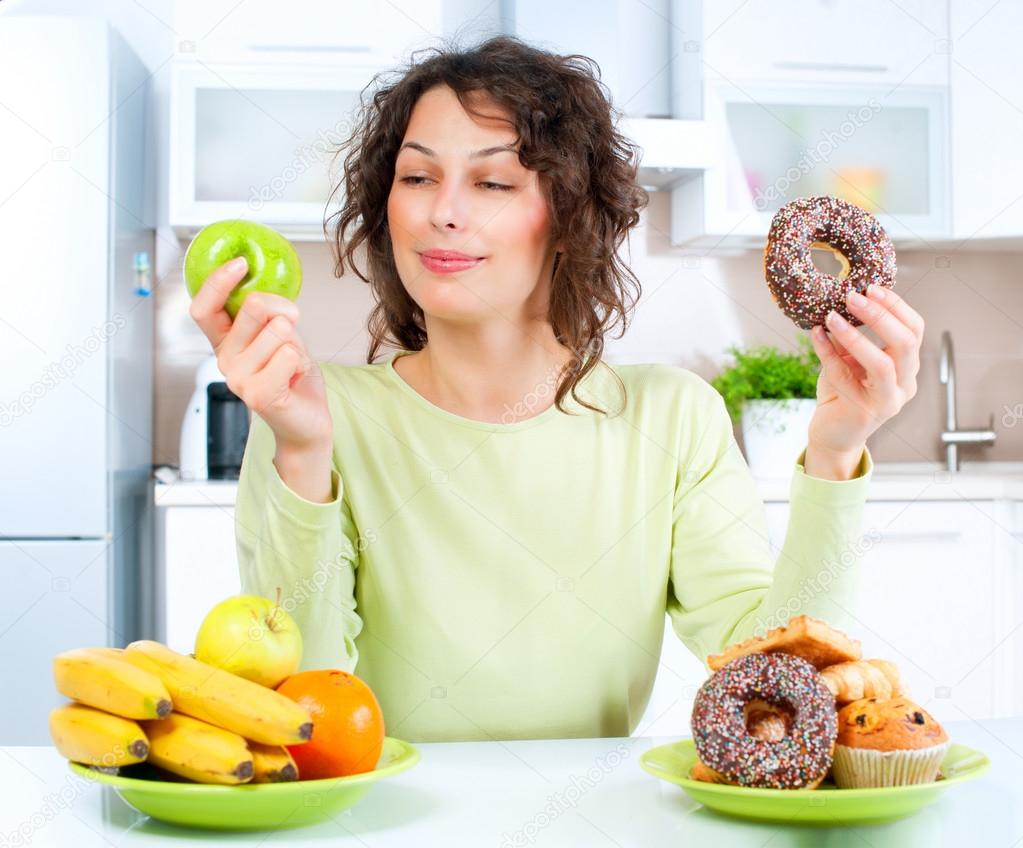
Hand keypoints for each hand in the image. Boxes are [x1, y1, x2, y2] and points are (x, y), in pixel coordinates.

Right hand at [188, 256, 333, 453]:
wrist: (307, 421)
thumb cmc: (292, 375)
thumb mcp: (280, 335)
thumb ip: (269, 316)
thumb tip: (266, 294)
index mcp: (224, 342)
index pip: (203, 308)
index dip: (217, 282)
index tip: (240, 263)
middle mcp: (225, 360)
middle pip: (252, 308)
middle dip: (283, 309)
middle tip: (292, 326)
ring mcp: (238, 379)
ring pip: (277, 330)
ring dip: (296, 342)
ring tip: (292, 363)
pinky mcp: (258, 394)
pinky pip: (289, 354)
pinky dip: (302, 361)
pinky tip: (295, 378)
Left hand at [807, 283, 923, 462]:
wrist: (832, 435)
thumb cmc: (842, 395)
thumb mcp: (848, 360)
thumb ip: (849, 337)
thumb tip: (838, 302)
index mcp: (907, 367)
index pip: (915, 330)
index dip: (896, 306)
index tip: (872, 287)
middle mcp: (904, 384)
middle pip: (906, 343)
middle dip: (880, 315)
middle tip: (853, 296)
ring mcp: (888, 400)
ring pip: (883, 363)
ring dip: (856, 336)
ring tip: (832, 316)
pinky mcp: (865, 411)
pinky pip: (846, 376)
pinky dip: (827, 352)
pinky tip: (815, 334)